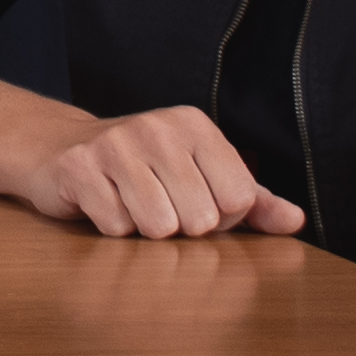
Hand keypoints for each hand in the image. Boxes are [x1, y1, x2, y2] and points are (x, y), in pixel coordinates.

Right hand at [14, 104, 304, 240]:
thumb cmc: (142, 170)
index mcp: (196, 126)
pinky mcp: (80, 167)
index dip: (220, 217)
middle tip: (160, 205)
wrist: (60, 151)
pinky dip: (112, 227)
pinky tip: (104, 204)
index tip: (195, 201)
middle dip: (181, 227)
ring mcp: (116, 144)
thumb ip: (253, 200)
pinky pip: (117, 227)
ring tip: (132, 206)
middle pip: (200, 218)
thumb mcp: (201, 175)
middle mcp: (159, 127)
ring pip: (159, 226)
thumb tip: (296, 221)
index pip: (239, 198)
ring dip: (146, 230)